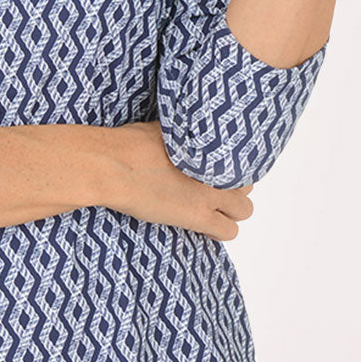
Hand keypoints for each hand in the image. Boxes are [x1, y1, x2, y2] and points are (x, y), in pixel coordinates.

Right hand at [105, 121, 254, 242]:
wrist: (114, 166)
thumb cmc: (128, 144)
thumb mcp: (162, 130)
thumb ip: (182, 137)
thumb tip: (182, 138)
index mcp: (208, 147)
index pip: (239, 159)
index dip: (227, 169)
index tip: (216, 174)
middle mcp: (216, 170)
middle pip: (246, 184)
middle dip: (233, 189)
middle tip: (213, 192)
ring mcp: (210, 194)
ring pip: (244, 210)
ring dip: (231, 212)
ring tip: (211, 212)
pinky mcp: (199, 217)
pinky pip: (229, 231)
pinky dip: (220, 231)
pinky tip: (206, 228)